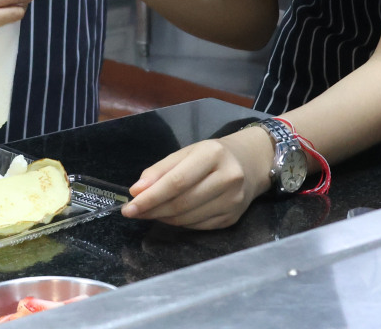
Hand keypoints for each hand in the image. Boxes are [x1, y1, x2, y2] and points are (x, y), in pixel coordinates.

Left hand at [121, 127, 271, 229]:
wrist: (250, 162)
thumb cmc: (212, 156)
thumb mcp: (186, 153)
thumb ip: (160, 170)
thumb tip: (137, 192)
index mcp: (213, 154)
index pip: (177, 181)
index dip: (151, 197)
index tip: (129, 206)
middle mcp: (227, 178)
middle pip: (181, 203)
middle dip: (152, 210)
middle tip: (133, 212)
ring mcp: (233, 201)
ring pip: (188, 218)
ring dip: (163, 218)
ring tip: (150, 212)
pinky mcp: (233, 218)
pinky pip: (198, 226)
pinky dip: (179, 223)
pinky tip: (170, 215)